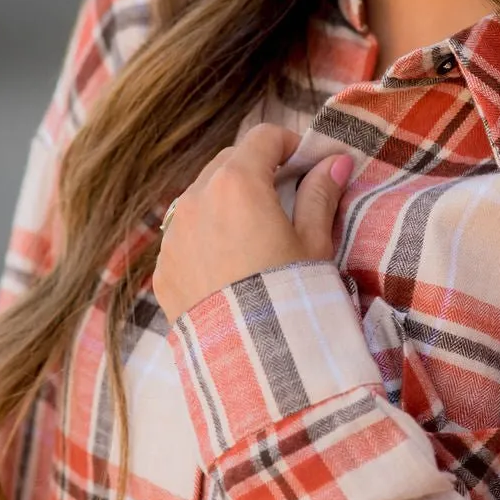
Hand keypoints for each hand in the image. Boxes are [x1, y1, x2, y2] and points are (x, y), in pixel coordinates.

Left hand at [152, 124, 353, 328]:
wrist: (253, 361)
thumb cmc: (291, 296)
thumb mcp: (315, 243)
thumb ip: (320, 195)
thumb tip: (335, 162)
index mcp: (238, 183)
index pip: (262, 137)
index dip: (288, 144)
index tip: (305, 163)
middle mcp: (196, 199)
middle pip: (228, 162)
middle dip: (256, 171)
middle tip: (283, 198)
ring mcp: (173, 234)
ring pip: (201, 197)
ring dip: (226, 202)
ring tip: (254, 235)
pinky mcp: (164, 267)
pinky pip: (185, 236)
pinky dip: (205, 237)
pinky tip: (229, 266)